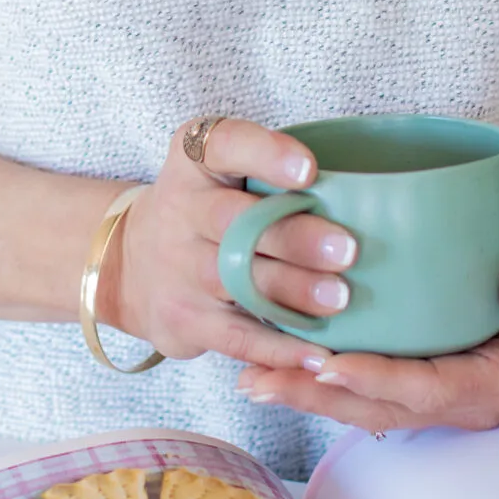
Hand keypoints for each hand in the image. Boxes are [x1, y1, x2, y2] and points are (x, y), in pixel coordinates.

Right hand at [98, 117, 362, 374]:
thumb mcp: (221, 167)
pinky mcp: (184, 320)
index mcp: (194, 159)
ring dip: (292, 292)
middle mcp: (179, 209)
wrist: (132, 262)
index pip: (223, 144)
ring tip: (340, 299)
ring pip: (236, 281)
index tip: (310, 169)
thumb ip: (272, 168)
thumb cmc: (206, 206)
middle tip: (347, 249)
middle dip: (294, 237)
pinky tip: (318, 355)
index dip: (266, 154)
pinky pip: (235, 338)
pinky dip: (279, 349)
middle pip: (235, 222)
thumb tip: (367, 192)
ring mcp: (178, 268)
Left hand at [234, 204, 498, 433]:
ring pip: (368, 404)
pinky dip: (321, 376)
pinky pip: (368, 384)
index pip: (436, 389)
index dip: (383, 381)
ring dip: (309, 393)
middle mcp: (470, 398)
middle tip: (262, 377)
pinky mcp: (421, 372)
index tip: (333, 365)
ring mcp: (443, 391)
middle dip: (322, 397)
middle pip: (387, 408)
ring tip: (251, 377)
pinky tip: (274, 360)